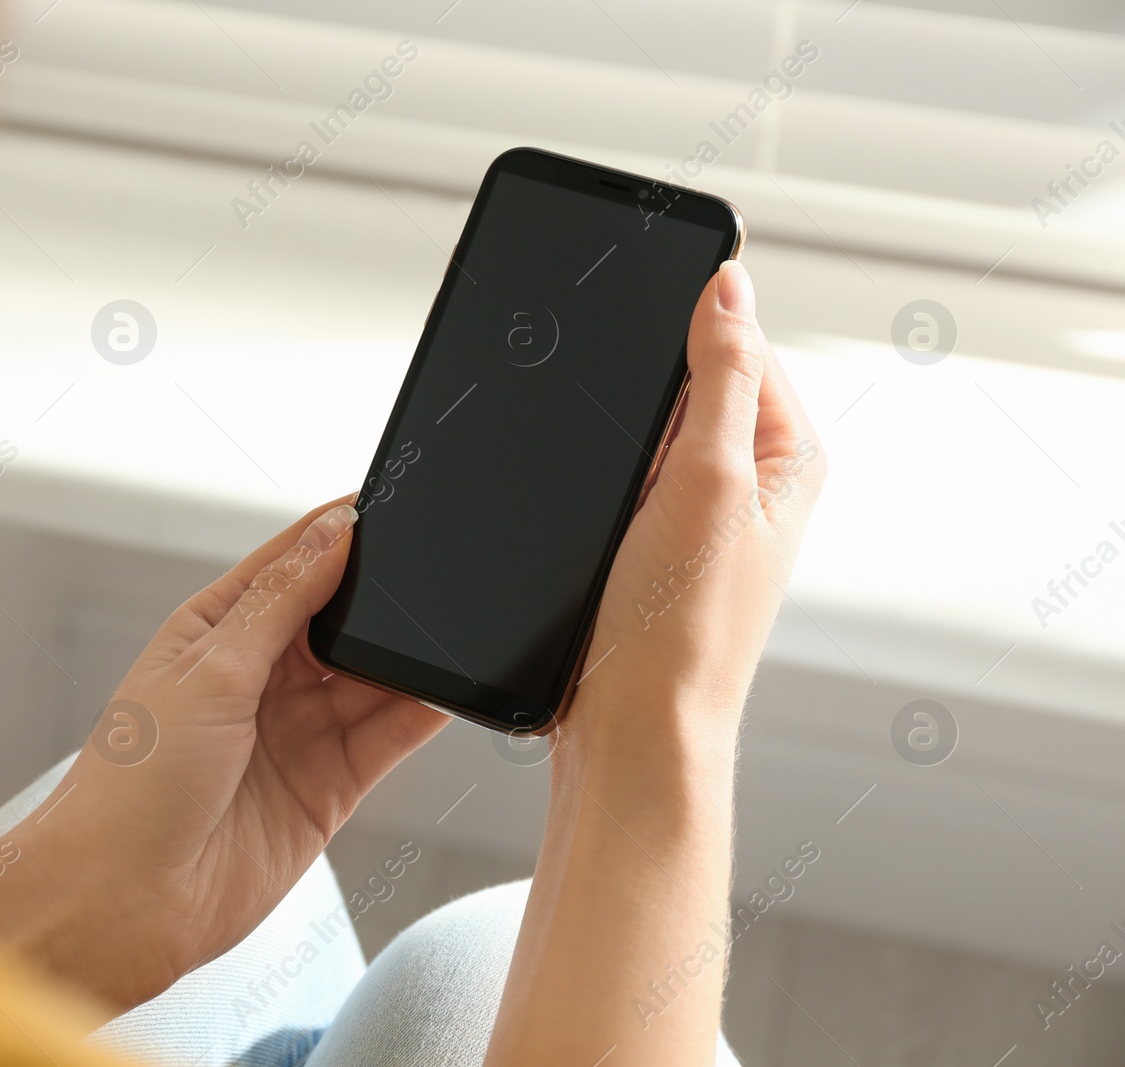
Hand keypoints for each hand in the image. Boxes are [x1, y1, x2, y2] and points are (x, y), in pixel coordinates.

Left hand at [0, 500, 448, 1010]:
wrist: (124, 901)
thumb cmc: (131, 786)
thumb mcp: (208, 670)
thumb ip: (281, 602)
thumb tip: (334, 532)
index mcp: (214, 631)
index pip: (289, 562)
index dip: (338, 533)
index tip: (389, 502)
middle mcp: (258, 677)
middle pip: (339, 617)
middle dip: (382, 596)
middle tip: (431, 570)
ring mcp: (296, 731)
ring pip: (372, 675)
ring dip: (408, 654)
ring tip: (450, 627)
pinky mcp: (329, 785)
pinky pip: (389, 735)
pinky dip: (423, 711)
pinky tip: (451, 686)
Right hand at [485, 262, 824, 1066]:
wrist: (632, 736)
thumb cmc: (677, 631)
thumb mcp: (706, 480)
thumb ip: (720, 375)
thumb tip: (727, 285)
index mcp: (789, 457)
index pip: (743, 341)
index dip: (687, 317)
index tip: (631, 300)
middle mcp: (751, 483)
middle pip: (691, 382)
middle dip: (642, 377)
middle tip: (599, 391)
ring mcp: (698, 516)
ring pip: (647, 430)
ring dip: (612, 428)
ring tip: (588, 455)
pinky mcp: (650, 547)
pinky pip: (620, 477)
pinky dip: (594, 472)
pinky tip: (572, 493)